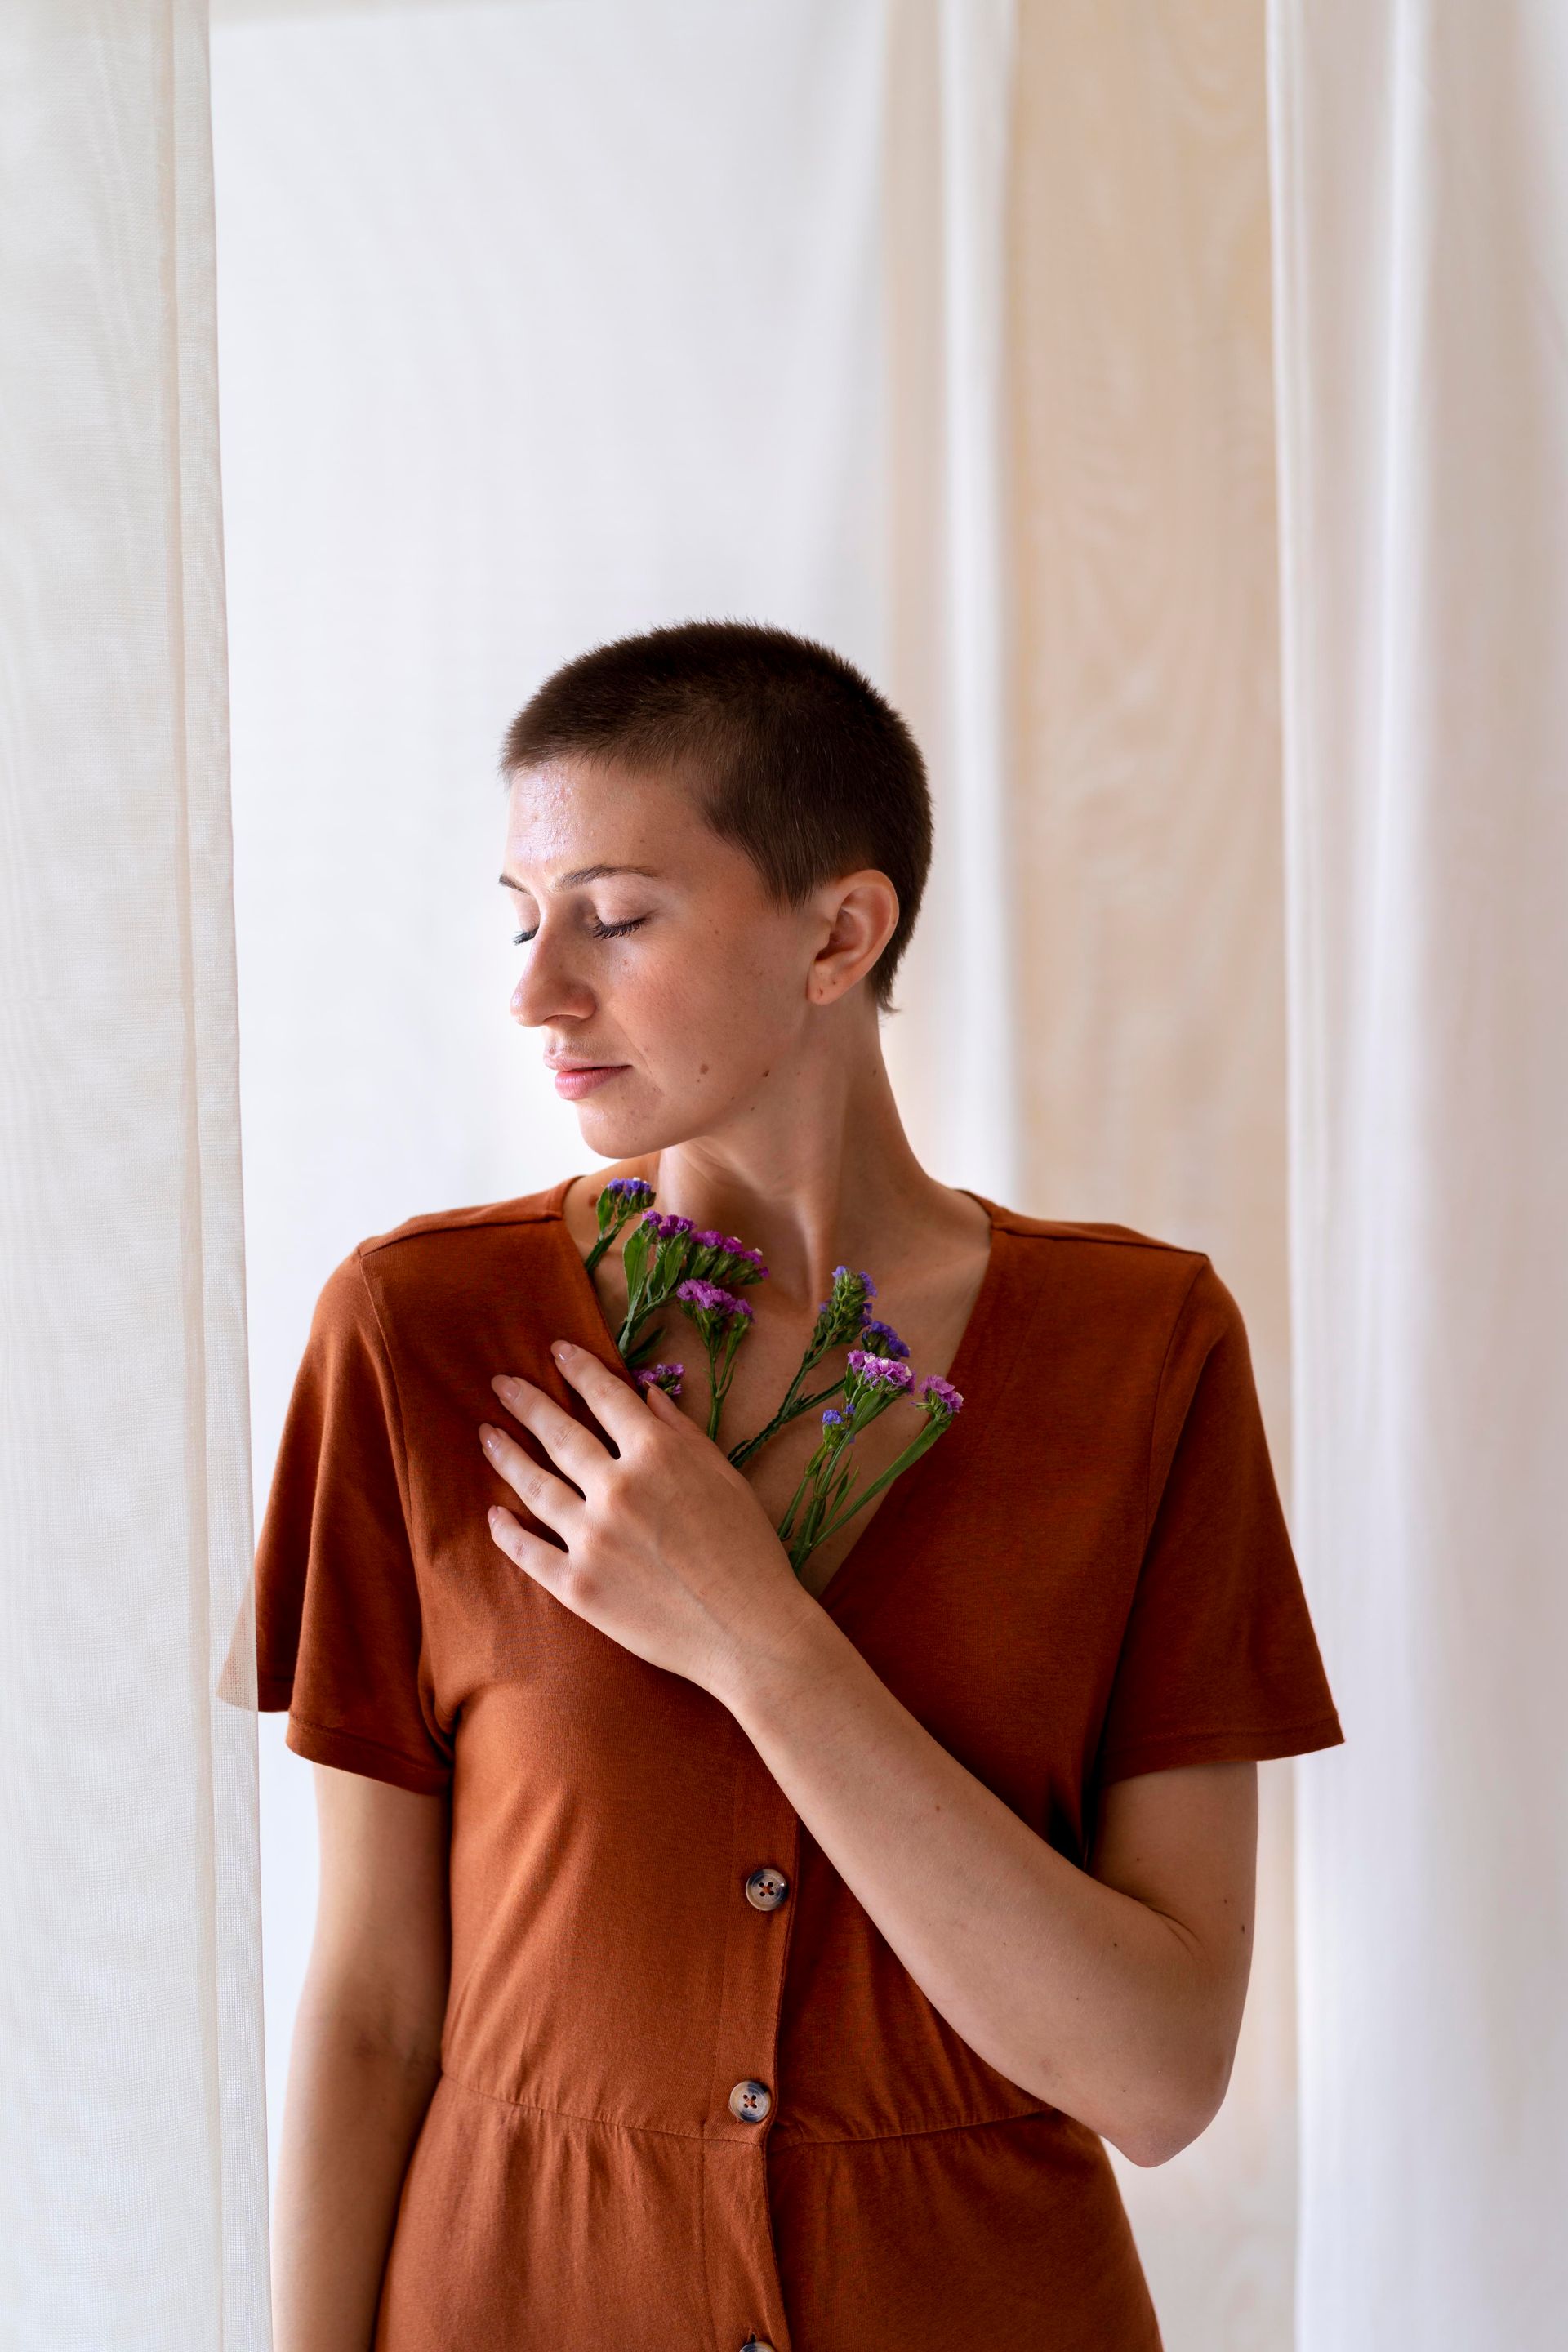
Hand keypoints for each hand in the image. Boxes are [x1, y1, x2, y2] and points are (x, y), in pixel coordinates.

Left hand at [479, 1339, 814, 1697]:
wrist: (748, 1631)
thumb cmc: (748, 1550)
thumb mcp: (725, 1476)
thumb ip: (683, 1432)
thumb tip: (647, 1393)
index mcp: (656, 1453)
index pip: (605, 1396)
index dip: (578, 1368)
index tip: (556, 1350)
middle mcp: (616, 1487)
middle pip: (558, 1433)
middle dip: (526, 1403)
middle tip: (501, 1383)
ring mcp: (591, 1538)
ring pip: (534, 1485)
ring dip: (506, 1456)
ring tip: (487, 1436)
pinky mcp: (577, 1585)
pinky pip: (529, 1550)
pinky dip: (507, 1530)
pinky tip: (494, 1514)